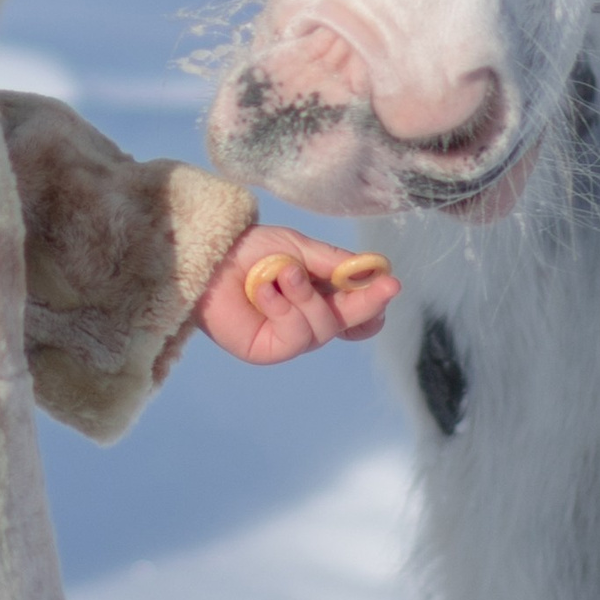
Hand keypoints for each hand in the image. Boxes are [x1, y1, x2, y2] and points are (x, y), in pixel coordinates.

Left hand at [196, 225, 399, 364]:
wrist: (209, 254)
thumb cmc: (250, 249)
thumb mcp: (298, 248)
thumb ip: (334, 263)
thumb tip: (374, 269)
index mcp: (318, 297)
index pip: (355, 313)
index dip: (374, 304)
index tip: (390, 284)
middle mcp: (307, 321)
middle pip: (348, 324)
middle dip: (364, 303)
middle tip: (385, 285)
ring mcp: (288, 339)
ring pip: (322, 329)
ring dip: (305, 296)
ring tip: (283, 272)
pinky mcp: (266, 350)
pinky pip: (293, 336)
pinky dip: (282, 308)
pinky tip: (265, 290)